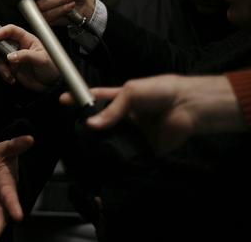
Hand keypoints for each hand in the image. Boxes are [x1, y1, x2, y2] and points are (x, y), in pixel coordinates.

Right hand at [0, 24, 59, 90]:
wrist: (52, 84)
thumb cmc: (52, 67)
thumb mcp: (41, 59)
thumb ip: (26, 56)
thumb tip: (10, 56)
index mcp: (26, 39)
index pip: (12, 30)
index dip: (2, 31)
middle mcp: (18, 47)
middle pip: (0, 42)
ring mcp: (13, 58)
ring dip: (0, 65)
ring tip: (8, 73)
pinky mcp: (11, 68)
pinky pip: (2, 69)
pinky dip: (4, 74)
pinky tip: (12, 78)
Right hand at [60, 74, 243, 153]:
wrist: (188, 106)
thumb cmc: (161, 91)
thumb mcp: (131, 92)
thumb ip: (111, 109)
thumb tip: (92, 125)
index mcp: (120, 98)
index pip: (95, 98)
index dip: (79, 100)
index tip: (62, 101)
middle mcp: (125, 116)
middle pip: (101, 123)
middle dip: (88, 126)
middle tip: (77, 129)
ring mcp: (133, 133)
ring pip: (112, 140)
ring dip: (102, 143)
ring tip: (90, 146)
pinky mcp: (144, 149)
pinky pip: (128, 155)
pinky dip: (119, 158)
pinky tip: (109, 159)